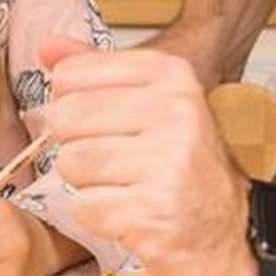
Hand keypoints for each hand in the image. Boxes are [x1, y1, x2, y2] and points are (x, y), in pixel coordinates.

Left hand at [42, 36, 258, 275]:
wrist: (226, 229)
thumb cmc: (182, 162)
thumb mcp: (150, 100)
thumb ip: (97, 70)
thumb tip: (48, 47)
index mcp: (170, 74)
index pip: (70, 74)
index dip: (70, 103)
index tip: (98, 119)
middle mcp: (174, 110)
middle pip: (65, 117)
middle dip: (74, 144)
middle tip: (110, 158)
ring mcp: (167, 160)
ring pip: (70, 162)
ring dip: (86, 183)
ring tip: (122, 185)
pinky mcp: (154, 209)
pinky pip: (84, 206)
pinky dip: (98, 215)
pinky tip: (129, 212)